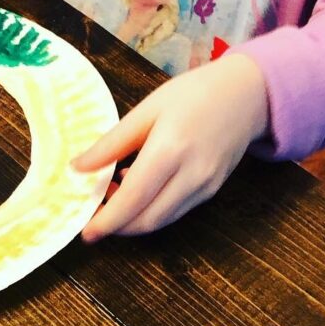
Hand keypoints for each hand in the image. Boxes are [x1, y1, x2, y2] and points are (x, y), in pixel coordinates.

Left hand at [72, 53, 268, 240]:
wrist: (247, 95)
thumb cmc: (194, 94)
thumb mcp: (146, 110)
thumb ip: (111, 143)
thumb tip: (77, 168)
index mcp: (170, 150)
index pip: (132, 199)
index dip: (106, 221)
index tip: (84, 230)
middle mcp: (191, 175)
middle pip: (147, 220)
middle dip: (116, 226)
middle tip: (92, 212)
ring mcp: (205, 187)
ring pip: (161, 221)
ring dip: (132, 220)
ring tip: (111, 194)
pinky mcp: (211, 191)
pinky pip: (175, 211)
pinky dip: (151, 210)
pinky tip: (137, 187)